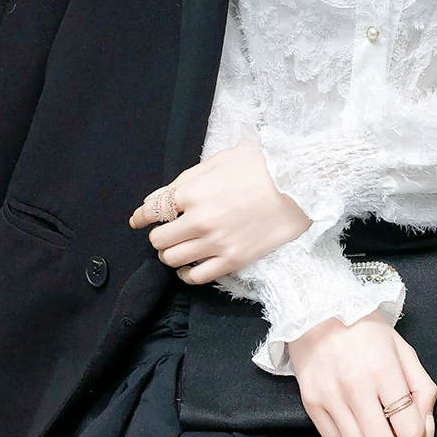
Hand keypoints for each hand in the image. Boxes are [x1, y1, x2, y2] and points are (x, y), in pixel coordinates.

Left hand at [128, 147, 312, 283]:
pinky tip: (189, 265)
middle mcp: (199, 220)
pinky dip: (186, 273)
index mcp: (192, 192)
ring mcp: (215, 243)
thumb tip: (157, 198)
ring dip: (169, 254)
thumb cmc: (260, 167)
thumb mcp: (219, 160)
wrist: (299, 186)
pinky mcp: (232, 260)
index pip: (152, 211)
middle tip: (166, 231)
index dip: (140, 217)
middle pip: (158, 239)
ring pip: (172, 259)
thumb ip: (185, 179)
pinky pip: (196, 277)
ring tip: (178, 247)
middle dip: (158, 235)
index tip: (138, 220)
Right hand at [288, 310, 436, 436]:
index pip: (409, 430)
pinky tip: (351, 416)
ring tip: (371, 422)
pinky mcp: (311, 402)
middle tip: (391, 428)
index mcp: (383, 369)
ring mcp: (330, 396)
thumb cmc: (363, 328)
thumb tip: (425, 431)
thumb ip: (422, 389)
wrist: (317, 310)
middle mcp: (355, 386)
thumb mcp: (402, 348)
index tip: (412, 430)